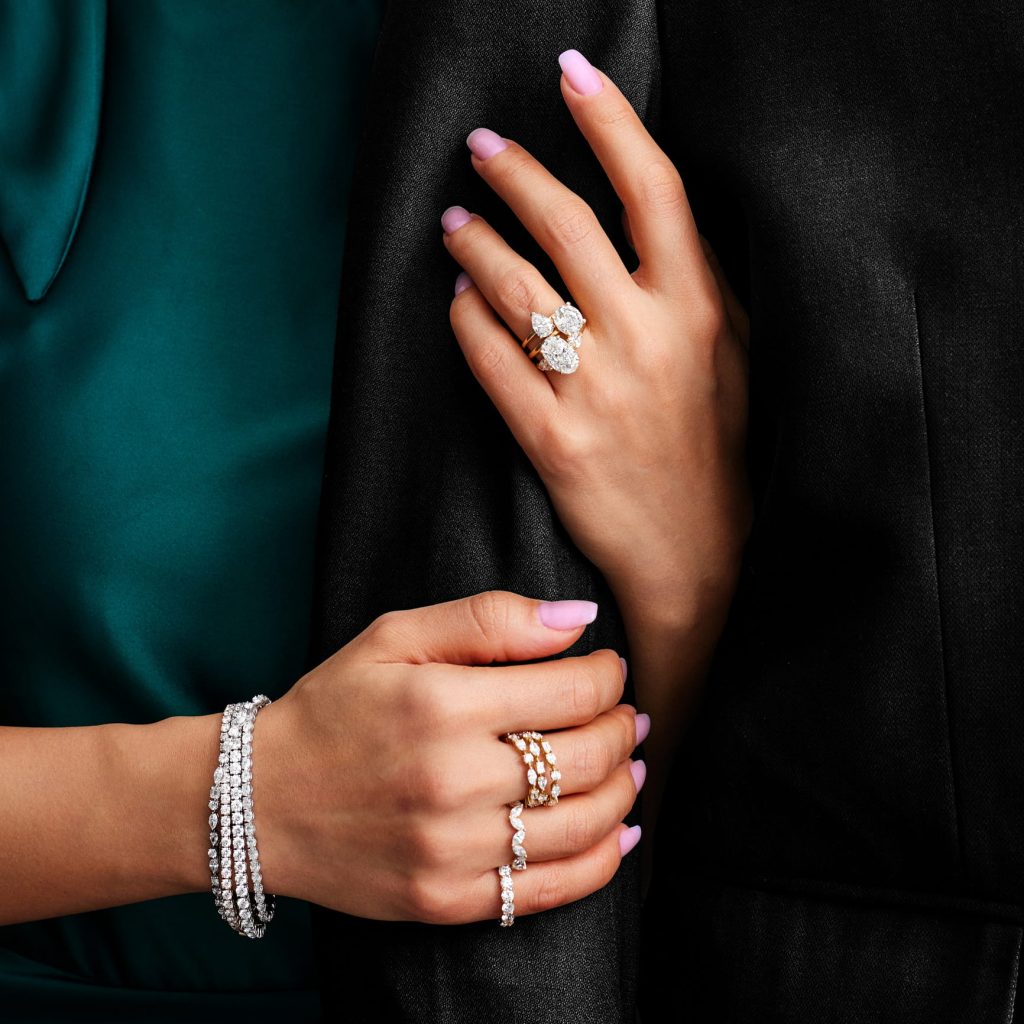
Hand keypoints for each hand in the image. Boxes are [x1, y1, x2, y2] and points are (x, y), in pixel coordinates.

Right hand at [255, 591, 642, 923]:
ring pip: (583, 824)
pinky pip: (551, 890)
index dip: (608, 677)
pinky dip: (603, 861)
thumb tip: (579, 618)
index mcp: (443, 705)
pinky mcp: (447, 899)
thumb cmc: (333, 707)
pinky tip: (620, 832)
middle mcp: (453, 780)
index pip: (573, 692)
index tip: (608, 669)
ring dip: (624, 790)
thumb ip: (489, 619)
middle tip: (627, 715)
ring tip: (629, 765)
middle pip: (588, 758)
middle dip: (623, 729)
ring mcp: (451, 849)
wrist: (259, 803)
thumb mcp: (395, 637)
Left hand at [443, 50, 749, 627]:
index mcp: (698, 307)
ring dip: (474, 240)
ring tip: (454, 221)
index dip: (609, 120)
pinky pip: (489, 359)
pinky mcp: (551, 439)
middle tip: (481, 150)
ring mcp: (595, 391)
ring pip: (513, 288)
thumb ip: (701, 283)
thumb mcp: (736, 355)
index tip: (571, 74)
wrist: (697, 554)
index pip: (651, 188)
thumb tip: (650, 215)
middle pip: (564, 224)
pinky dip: (465, 319)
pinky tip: (457, 300)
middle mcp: (646, 339)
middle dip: (513, 171)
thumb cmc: (717, 448)